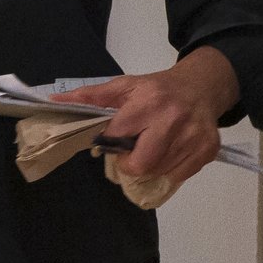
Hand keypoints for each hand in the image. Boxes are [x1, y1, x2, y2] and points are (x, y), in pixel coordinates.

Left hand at [49, 45, 238, 187]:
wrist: (201, 87)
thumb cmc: (158, 89)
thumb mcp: (124, 86)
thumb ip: (91, 96)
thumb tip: (55, 102)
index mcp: (149, 101)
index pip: (118, 137)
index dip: (111, 143)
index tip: (113, 140)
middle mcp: (173, 119)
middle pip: (140, 164)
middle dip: (129, 163)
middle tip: (130, 153)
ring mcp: (193, 137)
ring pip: (158, 172)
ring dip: (149, 166)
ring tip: (152, 147)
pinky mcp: (207, 151)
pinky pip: (177, 176)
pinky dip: (168, 170)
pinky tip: (169, 151)